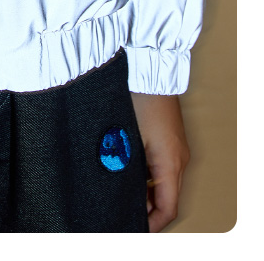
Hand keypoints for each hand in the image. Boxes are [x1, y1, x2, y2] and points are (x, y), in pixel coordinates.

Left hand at [130, 92, 189, 231]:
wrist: (148, 69)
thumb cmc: (136, 101)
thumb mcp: (126, 140)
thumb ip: (125, 170)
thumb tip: (117, 193)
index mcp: (170, 163)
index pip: (167, 208)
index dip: (152, 224)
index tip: (133, 227)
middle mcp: (179, 159)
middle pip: (168, 198)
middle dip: (148, 210)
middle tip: (123, 211)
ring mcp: (177, 148)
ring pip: (165, 183)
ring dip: (147, 193)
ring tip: (122, 192)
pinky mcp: (172, 138)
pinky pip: (164, 167)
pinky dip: (149, 177)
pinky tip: (129, 172)